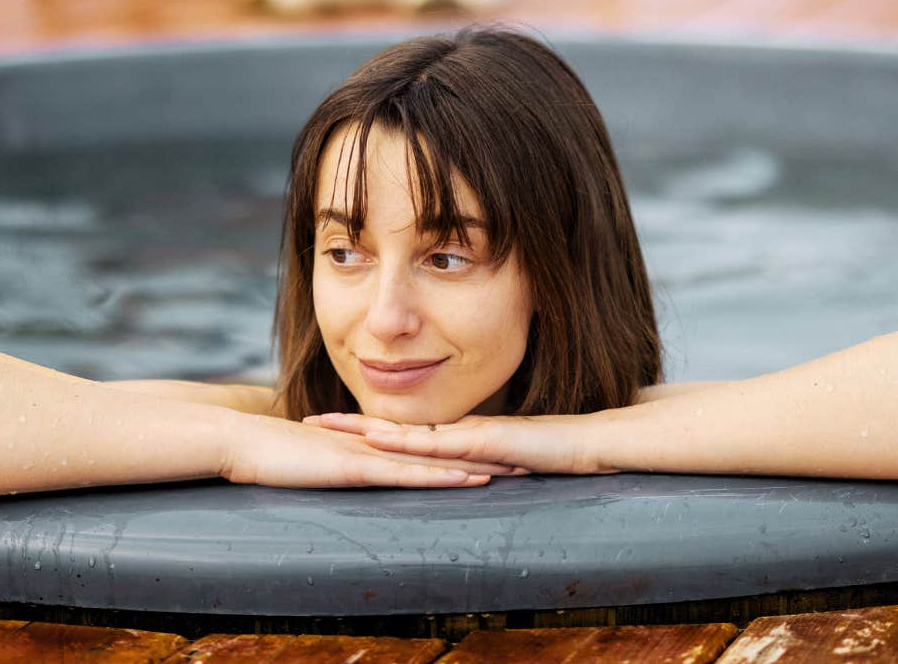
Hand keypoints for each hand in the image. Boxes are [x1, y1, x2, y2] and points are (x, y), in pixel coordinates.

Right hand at [220, 413, 524, 487]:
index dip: (460, 449)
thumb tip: (345, 472)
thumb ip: (332, 463)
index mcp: (367, 445)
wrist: (236, 441)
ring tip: (515, 470)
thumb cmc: (265, 454)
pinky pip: (407, 474)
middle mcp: (376, 446)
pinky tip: (469, 478)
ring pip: (434, 460)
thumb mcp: (310, 461)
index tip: (494, 453)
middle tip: (525, 458)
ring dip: (475, 464)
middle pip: (439, 450)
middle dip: (483, 454)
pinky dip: (440, 475)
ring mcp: (368, 455)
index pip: (423, 447)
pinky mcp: (356, 468)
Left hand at [302, 412, 621, 474]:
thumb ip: (481, 464)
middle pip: (393, 427)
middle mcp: (454, 431)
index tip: (333, 425)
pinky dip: (407, 442)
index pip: (402, 432)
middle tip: (310, 420)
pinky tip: (381, 441)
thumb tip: (463, 477)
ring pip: (406, 432)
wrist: (587, 442)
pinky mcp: (482, 442)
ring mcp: (467, 434)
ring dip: (366, 431)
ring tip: (330, 427)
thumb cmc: (552, 452)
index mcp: (456, 436)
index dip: (367, 428)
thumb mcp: (506, 460)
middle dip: (350, 425)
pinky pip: (438, 444)